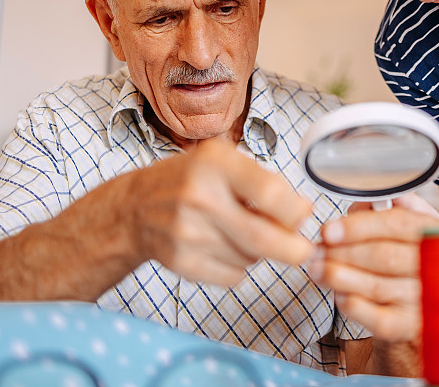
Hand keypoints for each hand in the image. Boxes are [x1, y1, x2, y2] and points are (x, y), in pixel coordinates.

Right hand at [127, 138, 313, 286]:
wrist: (135, 207)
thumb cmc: (189, 181)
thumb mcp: (224, 162)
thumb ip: (265, 183)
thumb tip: (303, 213)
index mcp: (215, 163)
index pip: (270, 193)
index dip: (295, 212)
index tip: (301, 215)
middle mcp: (198, 196)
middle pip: (263, 238)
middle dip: (293, 249)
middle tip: (303, 250)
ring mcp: (186, 232)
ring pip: (250, 259)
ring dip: (259, 253)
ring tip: (242, 233)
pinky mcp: (180, 261)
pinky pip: (232, 275)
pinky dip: (239, 267)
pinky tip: (224, 247)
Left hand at [307, 193, 438, 340]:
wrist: (436, 291)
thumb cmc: (413, 249)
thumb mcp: (407, 221)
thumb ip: (386, 207)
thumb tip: (364, 203)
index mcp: (437, 233)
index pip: (396, 224)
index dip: (358, 227)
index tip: (328, 231)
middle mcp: (438, 266)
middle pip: (383, 256)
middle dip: (342, 253)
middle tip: (316, 251)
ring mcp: (427, 299)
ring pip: (376, 286)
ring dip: (339, 277)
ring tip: (316, 269)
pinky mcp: (411, 326)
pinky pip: (379, 320)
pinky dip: (354, 306)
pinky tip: (339, 295)